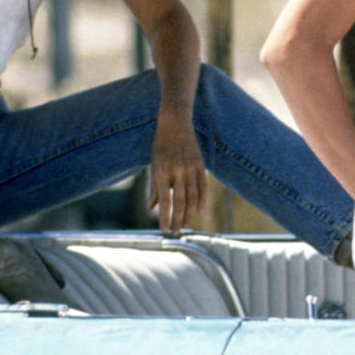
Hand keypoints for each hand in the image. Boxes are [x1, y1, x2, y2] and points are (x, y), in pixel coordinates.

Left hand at [148, 109, 207, 234]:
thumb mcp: (153, 164)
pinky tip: (199, 210)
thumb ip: (153, 187)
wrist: (175, 122)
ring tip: (186, 225)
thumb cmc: (161, 145)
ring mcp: (190, 168)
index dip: (165, 217)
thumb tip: (151, 208)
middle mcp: (176, 171)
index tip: (164, 230)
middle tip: (176, 232)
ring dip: (190, 214)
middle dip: (178, 220)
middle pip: (180, 202)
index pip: (164, 200)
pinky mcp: (200, 164)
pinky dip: (202, 200)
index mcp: (161, 171)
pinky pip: (203, 186)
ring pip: (192, 197)